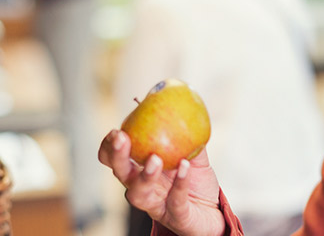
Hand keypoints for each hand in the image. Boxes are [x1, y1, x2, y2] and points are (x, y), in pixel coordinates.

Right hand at [99, 130, 224, 235]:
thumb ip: (187, 134)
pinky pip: (174, 200)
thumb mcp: (194, 155)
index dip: (109, 146)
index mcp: (140, 170)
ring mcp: (157, 204)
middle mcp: (142, 188)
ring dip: (144, 175)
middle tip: (122, 138)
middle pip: (119, 173)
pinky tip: (184, 166)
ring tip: (155, 159)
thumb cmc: (197, 184)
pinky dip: (179, 183)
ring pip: (138, 193)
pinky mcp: (175, 217)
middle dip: (117, 156)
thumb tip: (181, 106)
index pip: (114, 159)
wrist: (214, 213)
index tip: (116, 131)